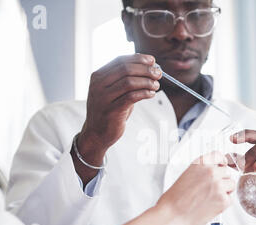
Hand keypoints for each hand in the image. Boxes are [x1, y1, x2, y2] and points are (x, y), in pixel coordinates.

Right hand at [71, 54, 161, 182]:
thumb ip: (126, 79)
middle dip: (145, 69)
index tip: (152, 61)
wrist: (97, 134)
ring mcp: (103, 98)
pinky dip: (144, 93)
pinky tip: (151, 95)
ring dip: (147, 82)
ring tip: (156, 85)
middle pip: (126, 69)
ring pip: (129, 82)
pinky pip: (131, 97)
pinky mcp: (111, 110)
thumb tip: (150, 67)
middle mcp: (98, 85)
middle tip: (158, 73)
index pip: (120, 60)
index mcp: (98, 76)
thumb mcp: (114, 91)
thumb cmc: (109, 111)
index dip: (138, 59)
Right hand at [157, 152, 234, 224]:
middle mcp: (211, 172)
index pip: (218, 156)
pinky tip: (210, 206)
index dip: (221, 162)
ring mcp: (218, 185)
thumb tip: (214, 171)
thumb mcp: (187, 175)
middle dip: (221, 181)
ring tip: (210, 198)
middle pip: (226, 172)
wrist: (172, 215)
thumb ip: (202, 171)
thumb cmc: (175, 199)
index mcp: (200, 163)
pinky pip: (230, 199)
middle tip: (210, 190)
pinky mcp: (223, 199)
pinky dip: (223, 204)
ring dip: (224, 191)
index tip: (222, 166)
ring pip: (231, 184)